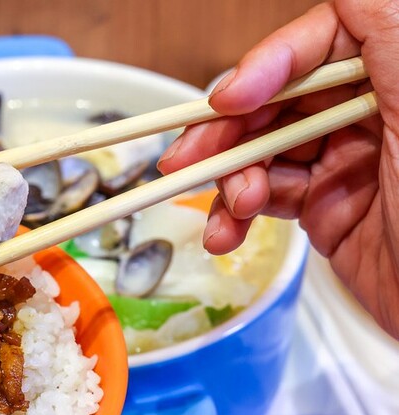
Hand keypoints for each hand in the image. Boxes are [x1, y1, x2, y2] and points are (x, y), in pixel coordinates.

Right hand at [157, 0, 398, 338]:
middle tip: (188, 158)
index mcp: (395, 77)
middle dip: (227, 130)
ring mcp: (344, 161)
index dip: (268, 63)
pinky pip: (263, 197)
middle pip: (276, 98)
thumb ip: (387, 32)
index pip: (321, 42)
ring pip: (261, 150)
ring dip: (229, 179)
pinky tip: (226, 231)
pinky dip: (234, 214)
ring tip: (231, 207)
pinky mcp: (324, 207)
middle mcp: (368, 113)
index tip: (232, 100)